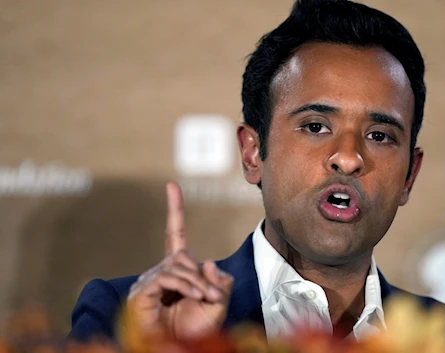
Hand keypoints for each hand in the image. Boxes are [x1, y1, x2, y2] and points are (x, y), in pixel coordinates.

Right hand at [126, 182, 233, 339]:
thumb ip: (221, 282)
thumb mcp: (219, 304)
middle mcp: (160, 273)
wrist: (178, 350)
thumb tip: (207, 263)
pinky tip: (195, 297)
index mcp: (178, 271)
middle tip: (214, 296)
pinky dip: (184, 286)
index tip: (171, 186)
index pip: (175, 234)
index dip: (175, 210)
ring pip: (175, 267)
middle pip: (181, 257)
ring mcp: (148, 284)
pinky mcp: (140, 295)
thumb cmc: (196, 332)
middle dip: (201, 275)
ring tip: (207, 299)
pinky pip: (165, 278)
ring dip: (195, 283)